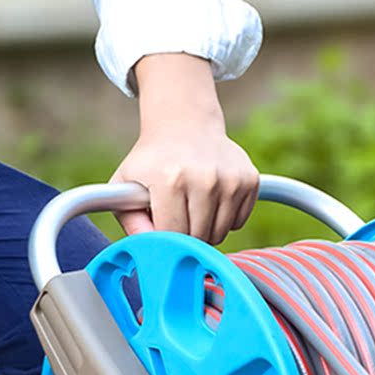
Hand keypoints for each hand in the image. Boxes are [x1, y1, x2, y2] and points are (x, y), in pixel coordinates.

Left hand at [110, 53, 258, 243]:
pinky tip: (212, 199)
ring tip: (192, 207)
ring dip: (205, 229)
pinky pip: (238, 222)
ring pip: (220, 233)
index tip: (159, 226)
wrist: (185, 125)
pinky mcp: (249, 180)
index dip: (164, 237)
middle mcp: (205, 179)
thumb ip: (130, 220)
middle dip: (185, 235)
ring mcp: (231, 180)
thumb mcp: (125, 183)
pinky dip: (225, 219)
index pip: (173, 235)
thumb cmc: (152, 160)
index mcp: (172, 180)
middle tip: (176, 215)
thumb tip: (149, 249)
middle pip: (198, 238)